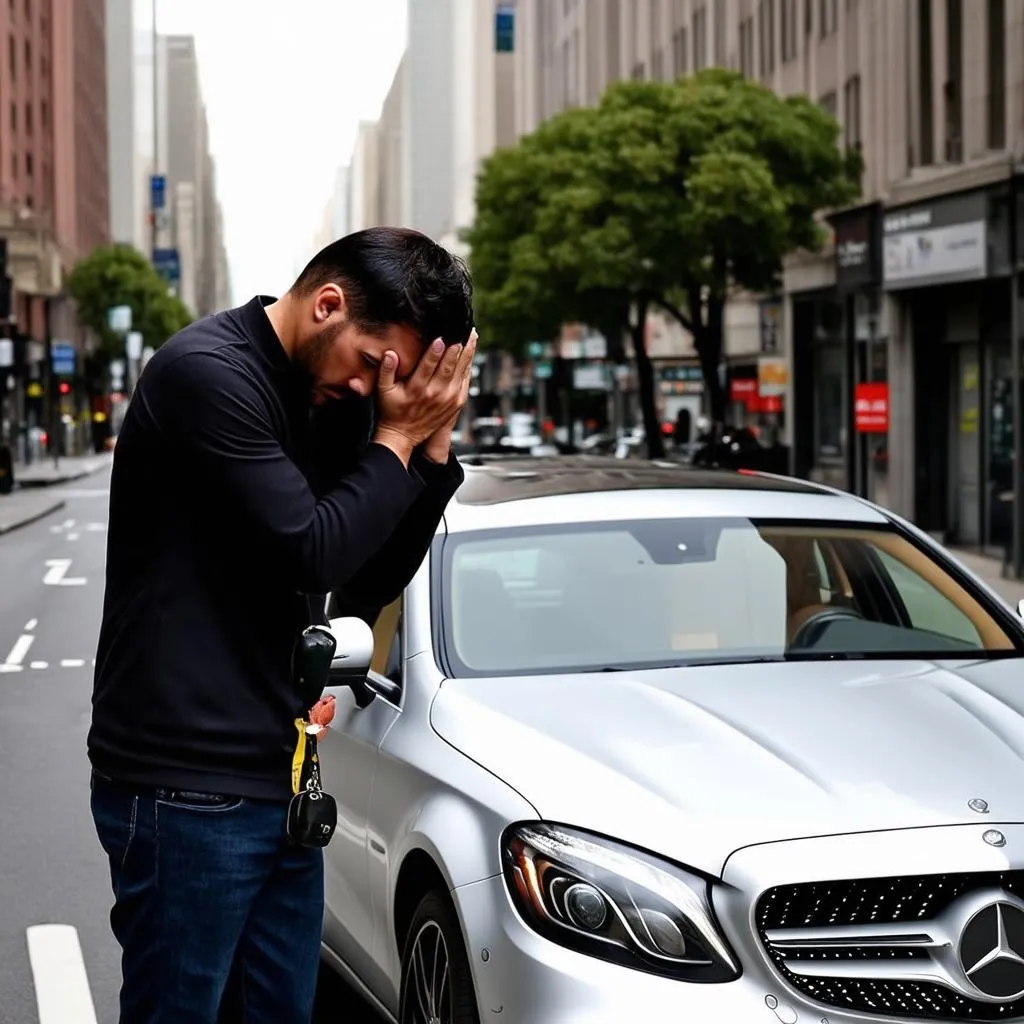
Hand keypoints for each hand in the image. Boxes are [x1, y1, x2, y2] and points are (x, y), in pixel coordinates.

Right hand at [374, 330, 476, 464]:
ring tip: (472, 335)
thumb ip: (386, 371)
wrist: (404, 435)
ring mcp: (448, 399)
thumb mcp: (383, 391)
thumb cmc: (392, 410)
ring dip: (468, 353)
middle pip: (449, 366)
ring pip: (461, 371)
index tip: (441, 338)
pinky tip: (470, 353)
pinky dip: (469, 366)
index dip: (435, 352)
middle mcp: (435, 394)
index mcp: (417, 389)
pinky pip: (465, 380)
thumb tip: (390, 354)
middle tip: (464, 329)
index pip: (428, 366)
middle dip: (457, 347)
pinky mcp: (457, 402)